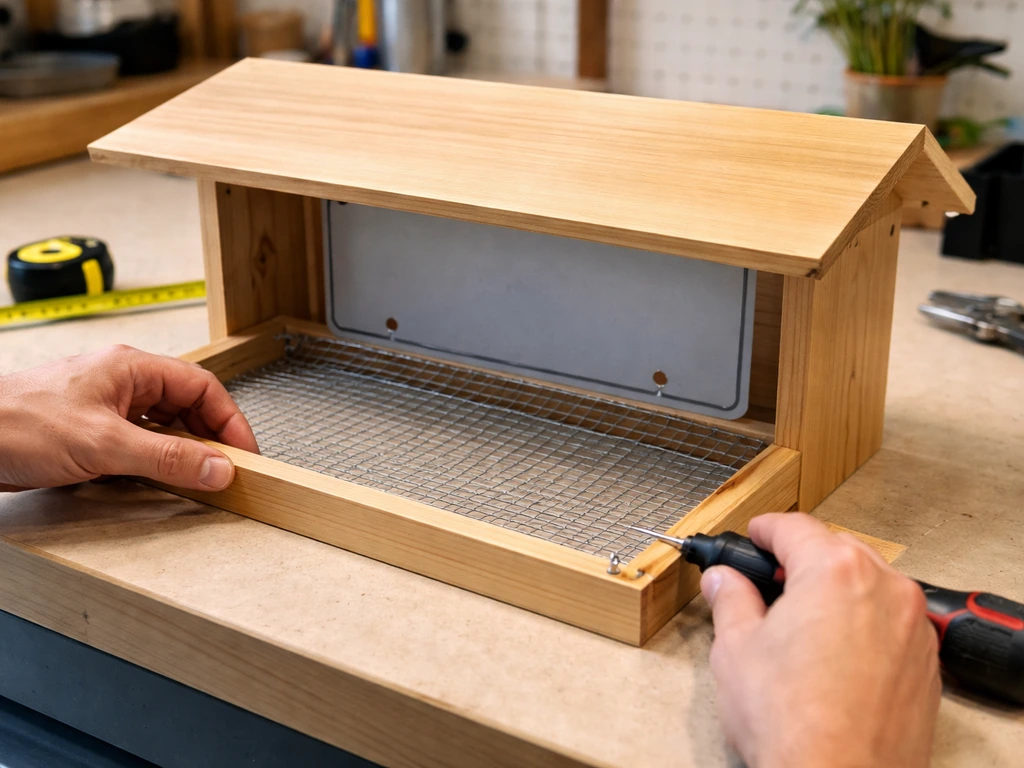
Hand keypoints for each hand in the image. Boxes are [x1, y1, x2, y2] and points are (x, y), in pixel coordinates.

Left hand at [0, 345, 258, 492]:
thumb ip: (166, 458)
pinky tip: (159, 479)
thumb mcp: (104, 445)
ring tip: (197, 478)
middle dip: (209, 439)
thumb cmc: (16, 424)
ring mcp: (107, 408)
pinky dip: (155, 462)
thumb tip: (217, 467)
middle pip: (187, 406)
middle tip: (226, 471)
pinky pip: (139, 444)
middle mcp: (123, 383)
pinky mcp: (91, 432)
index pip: (203, 387)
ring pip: (164, 426)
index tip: (245, 453)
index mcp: (132, 368)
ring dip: (182, 452)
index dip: (230, 421)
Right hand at [701, 513, 939, 767]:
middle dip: (801, 559)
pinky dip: (863, 625)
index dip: (764, 529)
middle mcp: (885, 589)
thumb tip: (724, 582)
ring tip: (800, 623)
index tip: (754, 536)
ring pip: (869, 585)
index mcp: (835, 571)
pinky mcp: (926, 666)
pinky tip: (833, 656)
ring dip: (836, 591)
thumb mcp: (735, 649)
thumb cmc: (793, 724)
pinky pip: (891, 624)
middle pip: (837, 550)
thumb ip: (731, 600)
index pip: (795, 527)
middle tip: (767, 582)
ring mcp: (913, 628)